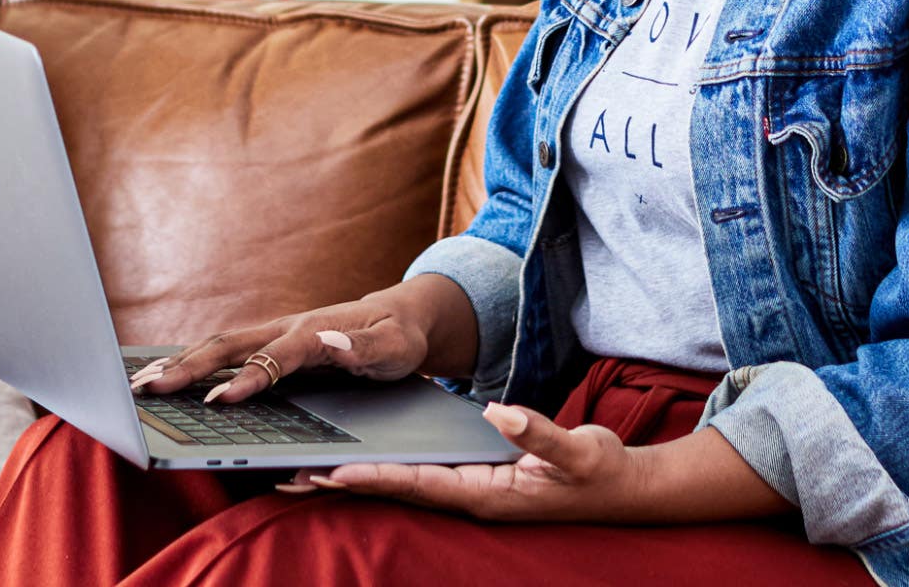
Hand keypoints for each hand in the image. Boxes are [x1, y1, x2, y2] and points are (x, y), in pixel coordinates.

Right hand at [131, 291, 431, 405]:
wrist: (398, 316)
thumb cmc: (398, 338)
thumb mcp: (396, 347)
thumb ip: (365, 349)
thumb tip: (330, 343)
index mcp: (316, 331)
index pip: (277, 356)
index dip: (250, 378)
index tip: (220, 401)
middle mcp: (288, 327)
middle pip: (232, 344)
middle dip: (191, 366)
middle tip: (152, 389)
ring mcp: (276, 333)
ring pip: (222, 344)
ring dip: (183, 362)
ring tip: (142, 383)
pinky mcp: (270, 343)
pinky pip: (227, 351)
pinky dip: (194, 361)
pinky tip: (167, 374)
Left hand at [278, 402, 646, 522]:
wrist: (623, 487)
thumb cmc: (600, 470)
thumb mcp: (576, 451)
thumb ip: (538, 434)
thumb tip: (497, 413)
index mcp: (487, 492)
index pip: (417, 484)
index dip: (373, 477)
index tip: (329, 471)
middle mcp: (470, 495)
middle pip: (395, 490)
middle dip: (342, 484)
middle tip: (286, 476)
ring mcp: (471, 489)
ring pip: (401, 484)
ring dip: (354, 477)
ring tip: (303, 471)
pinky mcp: (476, 478)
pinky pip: (421, 474)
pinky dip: (385, 467)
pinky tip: (362, 457)